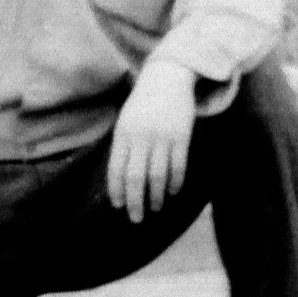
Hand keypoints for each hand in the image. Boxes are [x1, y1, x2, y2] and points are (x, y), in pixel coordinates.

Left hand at [107, 64, 198, 223]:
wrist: (167, 78)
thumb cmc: (143, 104)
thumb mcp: (126, 121)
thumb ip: (123, 147)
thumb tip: (119, 180)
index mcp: (123, 134)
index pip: (116, 170)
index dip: (116, 191)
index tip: (119, 206)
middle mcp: (141, 137)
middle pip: (135, 178)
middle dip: (135, 202)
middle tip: (136, 218)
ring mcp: (162, 137)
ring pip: (157, 176)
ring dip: (156, 196)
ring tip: (155, 207)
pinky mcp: (181, 137)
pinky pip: (178, 166)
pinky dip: (174, 183)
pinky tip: (171, 192)